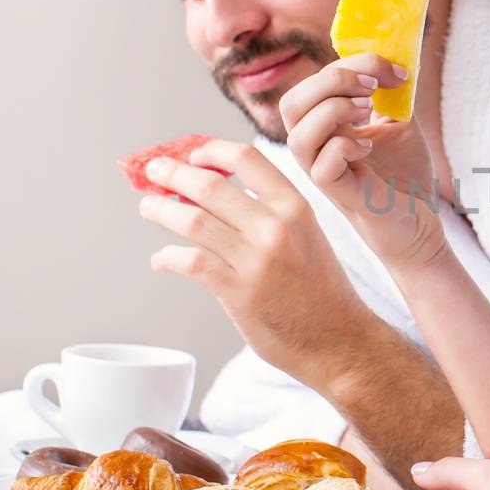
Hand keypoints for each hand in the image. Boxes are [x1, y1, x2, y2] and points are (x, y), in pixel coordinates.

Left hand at [136, 138, 365, 378]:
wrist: (340, 339)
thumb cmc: (321, 290)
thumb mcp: (308, 235)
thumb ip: (272, 214)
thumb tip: (219, 193)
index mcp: (296, 208)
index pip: (247, 159)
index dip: (212, 151)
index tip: (193, 153)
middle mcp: (277, 228)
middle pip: (210, 186)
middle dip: (173, 173)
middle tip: (154, 170)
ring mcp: (257, 260)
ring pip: (193, 220)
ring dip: (161, 209)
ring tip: (149, 206)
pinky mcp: (239, 293)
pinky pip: (190, 263)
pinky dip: (167, 258)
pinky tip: (161, 260)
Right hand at [280, 54, 446, 273]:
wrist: (420, 223)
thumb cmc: (403, 175)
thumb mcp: (398, 120)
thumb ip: (389, 91)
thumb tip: (396, 51)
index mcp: (324, 126)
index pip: (315, 84)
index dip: (353, 65)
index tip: (396, 70)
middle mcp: (315, 149)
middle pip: (292, 103)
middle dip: (332, 82)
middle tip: (372, 88)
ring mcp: (322, 173)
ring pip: (298, 135)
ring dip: (334, 111)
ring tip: (368, 113)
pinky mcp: (340, 194)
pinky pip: (321, 168)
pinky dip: (344, 147)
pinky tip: (369, 148)